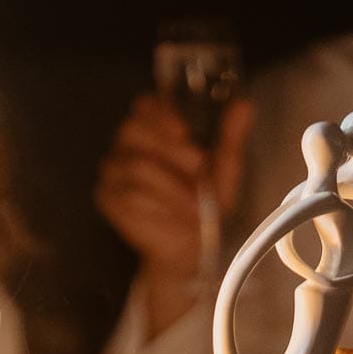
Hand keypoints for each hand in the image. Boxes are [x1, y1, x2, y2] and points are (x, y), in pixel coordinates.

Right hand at [95, 93, 253, 332]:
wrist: (191, 248)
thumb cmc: (204, 205)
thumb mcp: (223, 168)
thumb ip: (230, 136)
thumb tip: (244, 105)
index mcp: (151, 130)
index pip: (143, 105)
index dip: (160, 114)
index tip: (184, 130)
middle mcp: (127, 147)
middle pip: (131, 130)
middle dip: (168, 147)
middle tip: (196, 165)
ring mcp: (113, 173)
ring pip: (136, 166)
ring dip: (171, 185)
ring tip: (191, 203)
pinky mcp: (108, 199)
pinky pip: (129, 195)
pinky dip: (157, 206)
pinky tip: (172, 215)